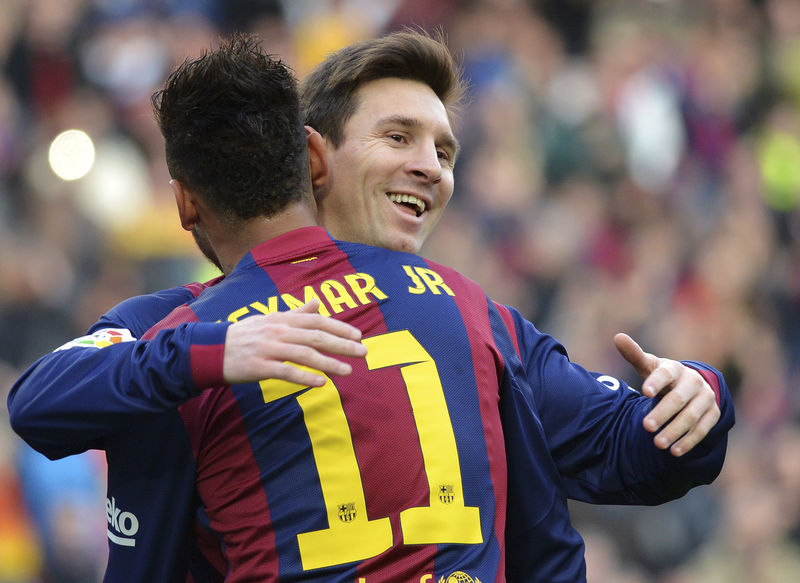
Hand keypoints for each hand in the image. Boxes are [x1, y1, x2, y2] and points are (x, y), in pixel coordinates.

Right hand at [223, 299, 366, 386]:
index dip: (339, 326)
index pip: (317, 320)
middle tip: (363, 352)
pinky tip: (321, 384)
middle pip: (316, 336)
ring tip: (348, 371)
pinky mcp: (259, 367)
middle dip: (342, 344)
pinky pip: (286, 372)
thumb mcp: (271, 319)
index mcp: (282, 319)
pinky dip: (305, 377)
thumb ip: (296, 313)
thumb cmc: (245, 335)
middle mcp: (278, 331)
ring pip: (304, 354)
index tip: (359, 335)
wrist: (212, 350)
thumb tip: (318, 303)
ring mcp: (268, 348)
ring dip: (328, 363)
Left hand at [614, 333, 720, 456]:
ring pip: (691, 416)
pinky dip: (689, 441)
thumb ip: (633, 354)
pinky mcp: (713, 413)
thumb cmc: (662, 376)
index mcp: (674, 368)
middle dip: (662, 413)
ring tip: (657, 444)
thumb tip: (618, 337)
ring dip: (675, 431)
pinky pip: (703, 429)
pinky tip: (675, 451)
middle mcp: (693, 382)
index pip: (665, 374)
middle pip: (678, 399)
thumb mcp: (648, 366)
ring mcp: (706, 398)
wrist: (692, 385)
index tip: (644, 393)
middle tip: (645, 426)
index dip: (656, 382)